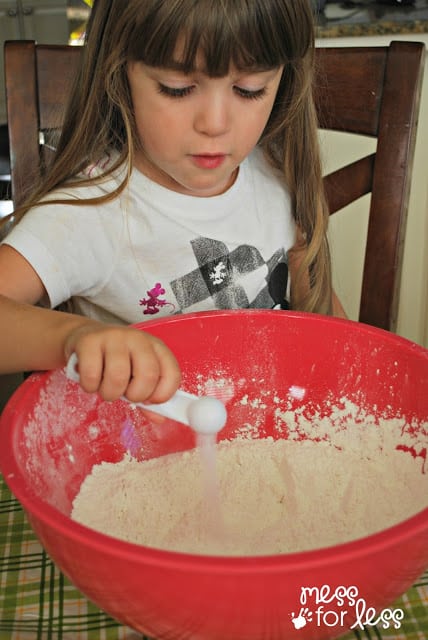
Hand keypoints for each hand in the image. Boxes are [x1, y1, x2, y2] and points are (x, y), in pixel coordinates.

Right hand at [63, 322, 180, 403]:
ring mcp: (113, 337)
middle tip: (125, 394)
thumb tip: (160, 418)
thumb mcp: (135, 376)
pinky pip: (91, 374)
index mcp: (155, 347)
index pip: (171, 373)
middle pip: (147, 375)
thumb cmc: (114, 361)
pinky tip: (91, 379)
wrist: (84, 337)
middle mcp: (137, 339)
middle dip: (136, 395)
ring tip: (105, 387)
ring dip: (109, 393)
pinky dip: (90, 386)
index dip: (162, 394)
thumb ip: (148, 397)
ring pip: (118, 376)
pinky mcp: (89, 341)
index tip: (149, 401)